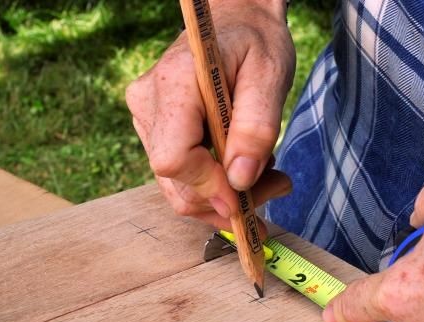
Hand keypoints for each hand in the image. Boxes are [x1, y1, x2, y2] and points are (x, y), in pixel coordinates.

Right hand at [126, 0, 294, 230]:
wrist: (235, 20)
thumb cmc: (255, 40)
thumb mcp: (270, 75)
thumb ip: (256, 127)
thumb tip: (239, 181)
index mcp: (174, 84)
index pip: (174, 157)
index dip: (210, 187)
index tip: (247, 199)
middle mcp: (149, 103)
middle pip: (175, 180)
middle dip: (225, 200)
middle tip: (276, 187)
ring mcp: (147, 118)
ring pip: (177, 186)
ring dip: (224, 196)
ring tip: (267, 177)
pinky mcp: (154, 129)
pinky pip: (180, 175)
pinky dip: (214, 185)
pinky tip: (245, 169)